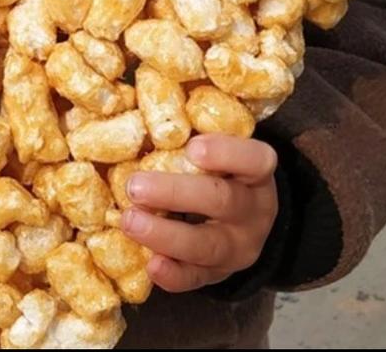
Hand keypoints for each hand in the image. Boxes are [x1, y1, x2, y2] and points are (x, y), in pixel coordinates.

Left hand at [121, 134, 278, 292]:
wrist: (247, 222)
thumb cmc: (221, 172)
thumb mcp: (221, 151)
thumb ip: (192, 132)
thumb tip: (141, 105)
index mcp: (256, 173)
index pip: (256, 160)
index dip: (226, 153)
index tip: (192, 147)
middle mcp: (253, 210)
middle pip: (222, 201)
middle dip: (175, 193)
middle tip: (135, 186)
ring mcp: (238, 246)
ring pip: (208, 245)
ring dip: (165, 235)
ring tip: (129, 221)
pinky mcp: (218, 274)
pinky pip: (198, 280)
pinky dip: (174, 276)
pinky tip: (151, 266)